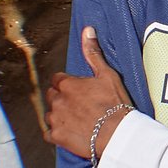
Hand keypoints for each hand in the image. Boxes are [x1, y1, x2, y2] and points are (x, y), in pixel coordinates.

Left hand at [45, 26, 134, 158]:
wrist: (118, 135)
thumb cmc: (115, 104)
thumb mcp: (108, 75)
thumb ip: (93, 53)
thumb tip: (87, 30)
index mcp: (67, 84)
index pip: (57, 80)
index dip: (67, 84)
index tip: (78, 90)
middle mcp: (57, 100)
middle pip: (51, 96)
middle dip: (61, 98)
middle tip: (78, 105)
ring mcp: (55, 119)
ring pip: (49, 114)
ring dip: (58, 115)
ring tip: (75, 120)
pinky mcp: (57, 137)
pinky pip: (49, 133)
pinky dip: (56, 133)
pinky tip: (69, 132)